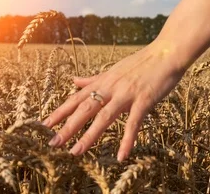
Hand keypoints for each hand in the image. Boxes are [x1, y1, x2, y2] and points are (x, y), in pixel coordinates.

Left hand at [42, 40, 185, 160]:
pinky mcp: (144, 100)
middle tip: (53, 143)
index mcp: (104, 81)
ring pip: (104, 116)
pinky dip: (127, 140)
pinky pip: (134, 123)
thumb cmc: (142, 62)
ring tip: (76, 151)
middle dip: (68, 126)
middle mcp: (111, 87)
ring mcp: (127, 94)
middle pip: (85, 108)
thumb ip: (94, 79)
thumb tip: (74, 80)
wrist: (166, 53)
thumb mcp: (114, 70)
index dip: (60, 111)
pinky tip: (122, 156)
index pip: (77, 98)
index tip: (43, 125)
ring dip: (89, 135)